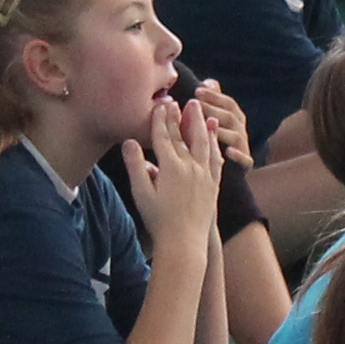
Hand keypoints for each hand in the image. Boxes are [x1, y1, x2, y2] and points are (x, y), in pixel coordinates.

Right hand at [122, 98, 222, 247]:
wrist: (184, 242)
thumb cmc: (159, 220)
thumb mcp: (141, 194)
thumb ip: (135, 166)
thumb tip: (128, 142)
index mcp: (171, 168)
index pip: (165, 137)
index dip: (161, 120)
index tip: (161, 104)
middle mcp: (190, 167)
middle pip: (185, 136)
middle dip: (181, 117)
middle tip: (180, 101)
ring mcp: (204, 176)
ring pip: (204, 144)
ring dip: (202, 125)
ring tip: (201, 111)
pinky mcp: (213, 185)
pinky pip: (215, 160)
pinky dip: (214, 145)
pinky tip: (214, 138)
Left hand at [191, 80, 255, 169]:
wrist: (222, 176)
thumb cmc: (216, 144)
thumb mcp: (214, 121)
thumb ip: (213, 101)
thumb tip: (208, 81)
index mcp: (235, 119)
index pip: (227, 103)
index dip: (214, 96)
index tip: (197, 91)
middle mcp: (241, 131)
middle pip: (231, 117)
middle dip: (214, 109)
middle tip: (197, 104)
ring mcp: (244, 148)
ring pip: (237, 136)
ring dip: (223, 130)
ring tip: (209, 126)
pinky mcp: (246, 166)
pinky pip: (246, 160)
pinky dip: (238, 155)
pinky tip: (228, 152)